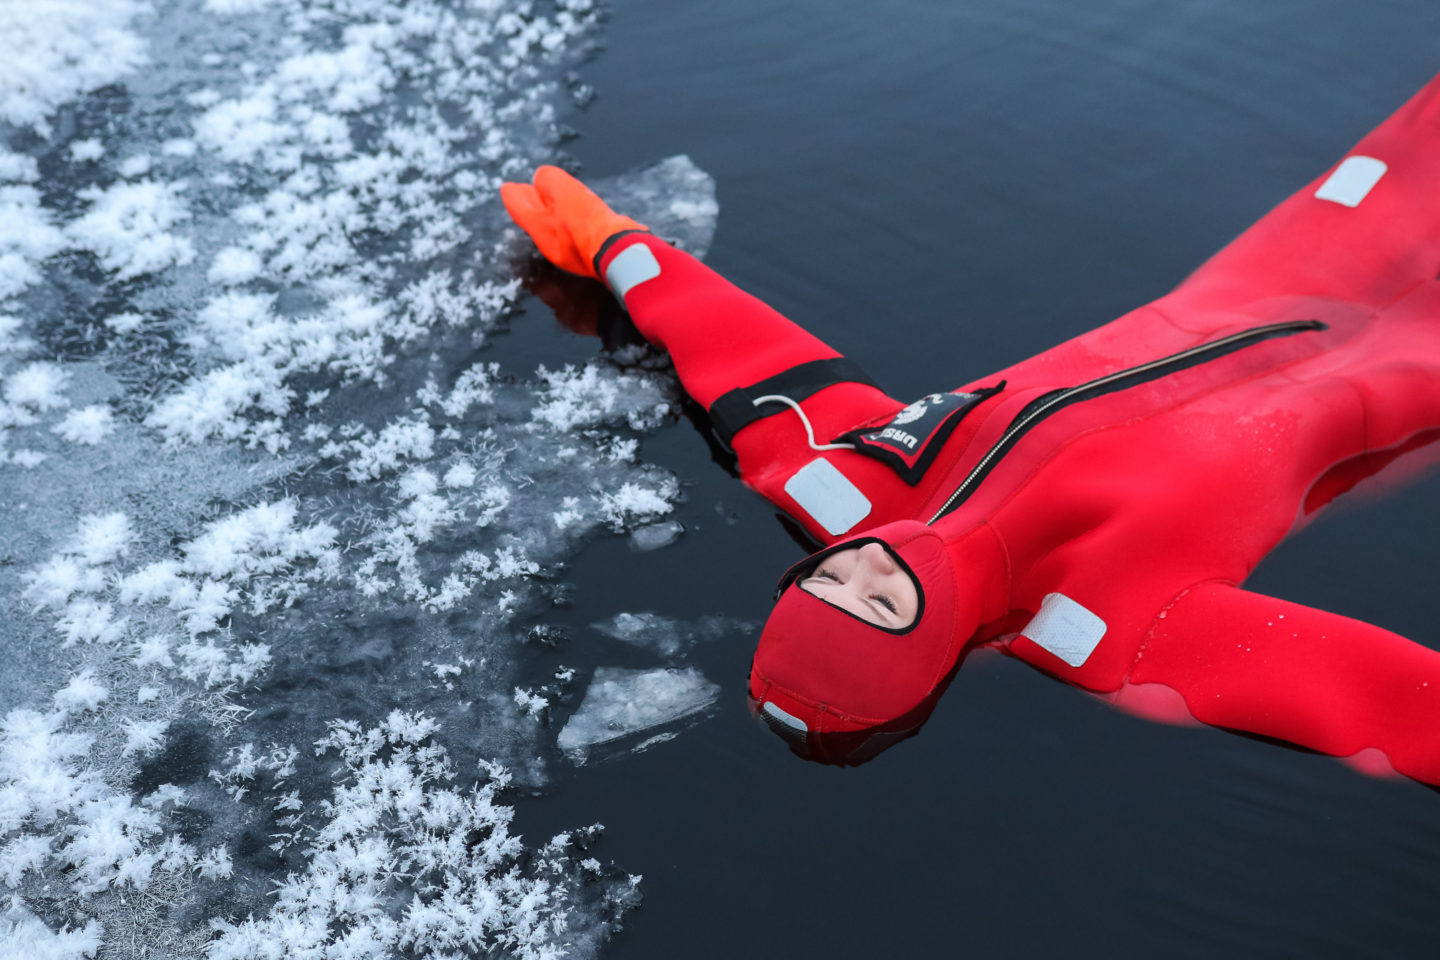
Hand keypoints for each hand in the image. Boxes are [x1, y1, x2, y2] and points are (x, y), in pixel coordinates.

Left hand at [500, 165, 646, 279]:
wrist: (623, 255)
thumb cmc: (591, 226)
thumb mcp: (566, 192)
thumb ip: (550, 182)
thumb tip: (542, 178)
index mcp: (541, 230)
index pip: (519, 209)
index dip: (513, 195)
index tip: (508, 187)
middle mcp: (553, 245)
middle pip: (536, 220)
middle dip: (531, 204)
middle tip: (524, 192)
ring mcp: (573, 253)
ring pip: (556, 228)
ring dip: (552, 213)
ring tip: (552, 201)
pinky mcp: (593, 255)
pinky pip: (576, 235)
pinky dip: (573, 222)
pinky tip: (582, 217)